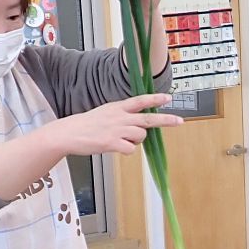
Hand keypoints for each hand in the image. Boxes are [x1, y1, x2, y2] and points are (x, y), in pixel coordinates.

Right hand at [56, 93, 181, 155]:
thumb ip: (122, 118)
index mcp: (117, 107)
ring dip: (136, 140)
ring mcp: (117, 130)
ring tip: (121, 139)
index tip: (169, 97)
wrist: (68, 133)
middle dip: (166, 120)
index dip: (155, 99)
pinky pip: (130, 149)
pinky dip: (126, 150)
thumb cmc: (87, 125)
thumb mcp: (105, 114)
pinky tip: (116, 147)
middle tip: (180, 121)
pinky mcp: (112, 142)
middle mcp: (119, 117)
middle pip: (148, 119)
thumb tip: (138, 128)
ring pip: (140, 136)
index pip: (140, 100)